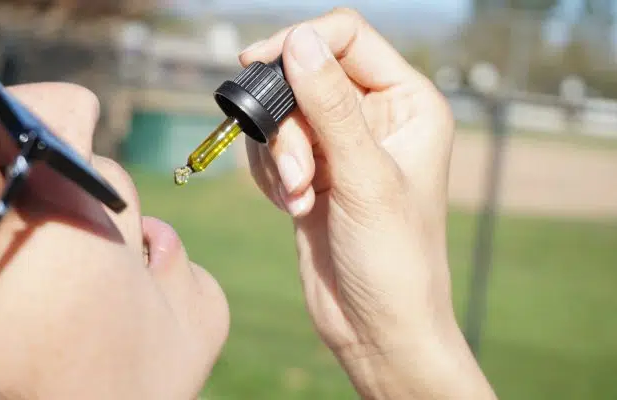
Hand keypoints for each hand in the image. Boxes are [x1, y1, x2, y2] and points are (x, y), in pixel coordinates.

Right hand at [241, 8, 495, 398]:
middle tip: (298, 173)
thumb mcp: (364, 177)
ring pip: (283, 114)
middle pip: (305, 76)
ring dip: (280, 157)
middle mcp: (375, 116)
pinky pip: (272, 147)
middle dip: (288, 124)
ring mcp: (341, 145)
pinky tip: (293, 207)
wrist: (376, 326)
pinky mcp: (313, 172)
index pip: (348, 38)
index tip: (258, 63)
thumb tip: (297, 42)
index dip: (301, 43)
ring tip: (300, 199)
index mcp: (408, 102)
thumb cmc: (395, 260)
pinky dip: (272, 174)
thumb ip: (328, 106)